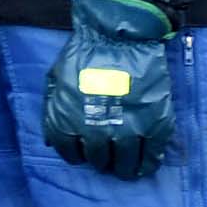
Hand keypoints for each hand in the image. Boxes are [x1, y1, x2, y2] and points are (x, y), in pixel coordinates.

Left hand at [43, 0, 176, 179]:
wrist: (119, 37)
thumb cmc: (82, 55)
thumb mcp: (54, 82)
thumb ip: (52, 112)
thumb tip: (52, 142)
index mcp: (68, 122)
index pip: (70, 153)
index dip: (77, 156)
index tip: (84, 154)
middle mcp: (95, 132)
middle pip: (98, 160)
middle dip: (101, 161)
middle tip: (106, 160)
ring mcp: (127, 129)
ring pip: (125, 162)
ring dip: (124, 169)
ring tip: (125, 170)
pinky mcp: (154, 124)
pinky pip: (152, 153)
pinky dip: (149, 163)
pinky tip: (146, 165)